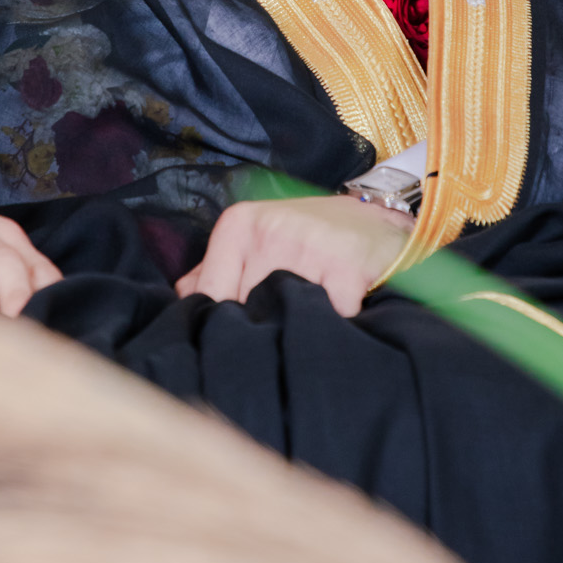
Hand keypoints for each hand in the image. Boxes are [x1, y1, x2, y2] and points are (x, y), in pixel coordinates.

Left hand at [175, 195, 412, 317]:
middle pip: (243, 310)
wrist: (380, 220)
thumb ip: (218, 268)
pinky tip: (334, 326)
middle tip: (270, 342)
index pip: (210, 295)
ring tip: (298, 335)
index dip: (222, 325)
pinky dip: (328, 331)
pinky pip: (325, 320)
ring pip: (280, 317)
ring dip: (290, 334)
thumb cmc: (311, 237)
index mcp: (239, 225)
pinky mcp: (345, 267)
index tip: (236, 340)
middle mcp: (268, 231)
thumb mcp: (258, 238)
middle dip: (256, 332)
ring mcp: (307, 247)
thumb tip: (182, 300)